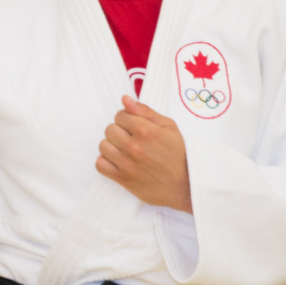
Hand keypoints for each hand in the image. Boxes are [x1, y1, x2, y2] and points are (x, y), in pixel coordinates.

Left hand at [96, 96, 192, 212]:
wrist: (185, 185)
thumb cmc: (179, 154)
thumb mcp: (169, 127)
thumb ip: (145, 111)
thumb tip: (125, 99)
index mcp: (145, 130)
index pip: (120, 115)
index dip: (127, 119)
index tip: (135, 126)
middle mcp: (133, 146)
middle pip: (109, 129)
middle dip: (119, 131)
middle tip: (132, 139)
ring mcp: (126, 163)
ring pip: (103, 145)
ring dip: (112, 146)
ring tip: (125, 150)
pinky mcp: (122, 179)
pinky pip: (100, 164)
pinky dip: (106, 162)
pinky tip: (117, 161)